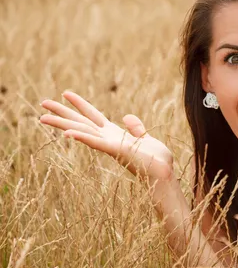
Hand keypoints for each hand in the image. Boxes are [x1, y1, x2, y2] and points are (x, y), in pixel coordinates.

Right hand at [39, 91, 173, 183]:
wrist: (164, 174)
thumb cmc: (157, 160)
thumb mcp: (146, 138)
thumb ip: (136, 128)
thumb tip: (126, 117)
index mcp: (114, 134)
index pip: (93, 115)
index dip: (80, 104)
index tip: (65, 93)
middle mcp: (108, 139)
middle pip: (80, 122)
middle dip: (62, 113)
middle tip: (42, 103)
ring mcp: (110, 145)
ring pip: (82, 131)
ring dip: (62, 124)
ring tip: (42, 117)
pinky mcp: (117, 151)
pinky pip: (97, 143)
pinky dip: (83, 138)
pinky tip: (67, 134)